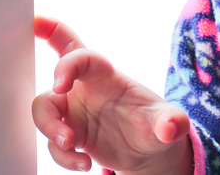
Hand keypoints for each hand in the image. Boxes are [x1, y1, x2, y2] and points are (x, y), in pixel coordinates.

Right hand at [32, 16, 192, 173]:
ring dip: (50, 127)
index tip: (60, 84)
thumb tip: (174, 126)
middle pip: (57, 71)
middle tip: (57, 92)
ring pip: (44, 108)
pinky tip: (84, 163)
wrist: (148, 150)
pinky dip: (62, 156)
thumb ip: (171, 121)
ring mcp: (76, 111)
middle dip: (51, 73)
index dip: (67, 63)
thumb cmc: (155, 124)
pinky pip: (52, 141)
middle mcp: (87, 89)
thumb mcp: (167, 122)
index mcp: (108, 77)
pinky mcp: (71, 133)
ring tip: (70, 145)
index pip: (83, 57)